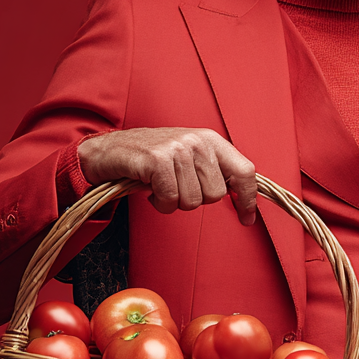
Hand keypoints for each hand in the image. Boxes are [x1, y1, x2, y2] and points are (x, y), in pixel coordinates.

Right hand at [77, 128, 258, 225]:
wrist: (109, 149)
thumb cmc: (152, 158)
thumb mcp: (189, 157)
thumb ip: (214, 171)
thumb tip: (243, 197)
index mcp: (211, 139)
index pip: (244, 171)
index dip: (248, 198)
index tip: (247, 219)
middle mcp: (198, 140)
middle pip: (216, 194)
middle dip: (196, 200)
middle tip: (177, 188)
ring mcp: (178, 148)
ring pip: (193, 200)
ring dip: (174, 202)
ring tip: (162, 187)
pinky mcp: (158, 160)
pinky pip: (170, 199)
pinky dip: (160, 203)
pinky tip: (151, 191)